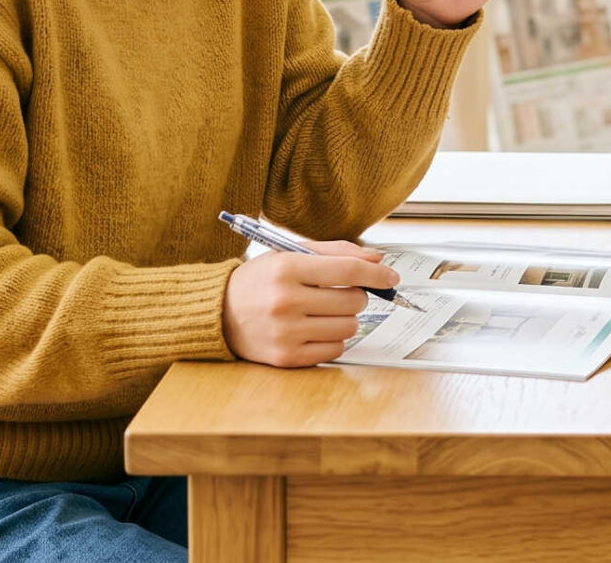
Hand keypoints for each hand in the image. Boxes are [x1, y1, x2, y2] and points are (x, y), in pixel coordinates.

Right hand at [221, 239, 397, 367]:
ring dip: (345, 319)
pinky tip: (314, 329)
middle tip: (337, 293)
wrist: (218, 314)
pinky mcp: (286, 358)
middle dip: (355, 296)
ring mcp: (285, 333)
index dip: (376, 274)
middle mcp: (285, 302)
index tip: (391, 277)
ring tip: (322, 312)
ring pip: (349, 327)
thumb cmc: (258, 282)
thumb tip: (376, 260)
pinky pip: (335, 350)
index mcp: (286, 269)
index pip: (347, 270)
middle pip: (353, 301)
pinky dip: (333, 339)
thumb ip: (334, 253)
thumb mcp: (289, 255)